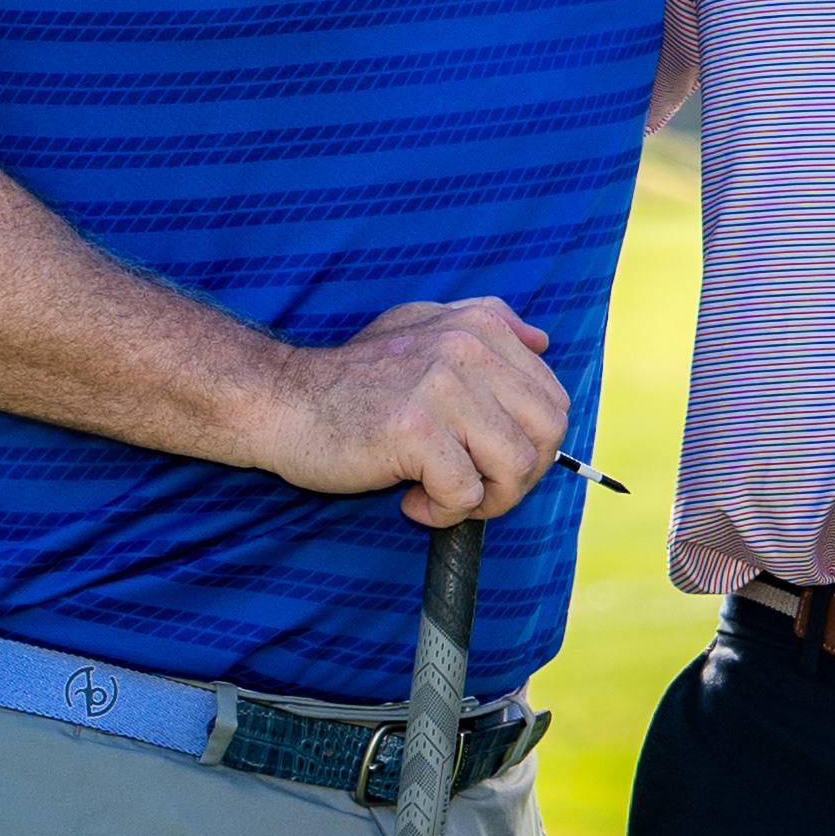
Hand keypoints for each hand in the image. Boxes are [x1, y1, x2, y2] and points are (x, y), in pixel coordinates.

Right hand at [280, 296, 571, 523]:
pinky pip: (465, 493)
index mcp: (479, 327)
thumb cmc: (353, 379)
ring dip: (484, 500)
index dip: (532, 446)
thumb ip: (486, 323)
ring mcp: (443, 387)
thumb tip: (543, 339)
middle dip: (517, 477)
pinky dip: (444, 512)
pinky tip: (410, 501)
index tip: (490, 462)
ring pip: (514, 466)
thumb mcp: (420, 325)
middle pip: (546, 434)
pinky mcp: (415, 429)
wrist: (281, 401)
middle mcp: (467, 348)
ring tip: (441, 495)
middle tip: (473, 488)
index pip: (553, 400)